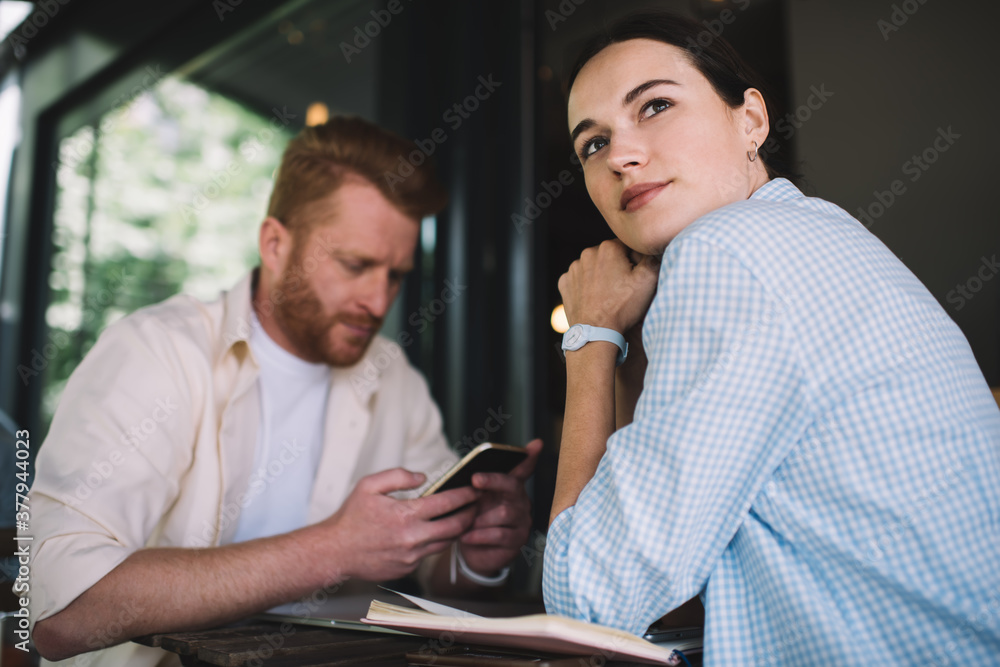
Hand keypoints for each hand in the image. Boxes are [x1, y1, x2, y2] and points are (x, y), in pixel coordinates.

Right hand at [319, 468, 478, 580]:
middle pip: (455, 526)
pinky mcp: (407, 568)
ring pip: (445, 542)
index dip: (465, 495)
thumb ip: (398, 476)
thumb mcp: (369, 485)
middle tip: (477, 506)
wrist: (335, 551)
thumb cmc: (351, 517)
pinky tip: (435, 533)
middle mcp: (413, 537)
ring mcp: (411, 556)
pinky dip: (434, 543)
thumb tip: (422, 477)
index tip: (474, 490)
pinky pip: (427, 554)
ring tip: (462, 519)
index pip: (447, 503)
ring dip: (457, 531)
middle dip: (470, 515)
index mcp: (406, 514)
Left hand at [458, 438, 542, 576]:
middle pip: (512, 485)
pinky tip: (466, 536)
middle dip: (493, 480)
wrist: (473, 550)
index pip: (522, 469)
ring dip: (481, 517)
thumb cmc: (473, 519)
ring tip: (465, 521)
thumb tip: (467, 477)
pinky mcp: (518, 540)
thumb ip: (473, 488)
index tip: (536, 444)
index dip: (529, 457)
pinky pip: (500, 535)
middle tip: (475, 479)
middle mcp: (520, 501)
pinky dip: (480, 535)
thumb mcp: (472, 501)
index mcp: (509, 487)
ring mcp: (522, 520)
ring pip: (505, 512)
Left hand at [558, 239, 658, 333]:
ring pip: (593, 267)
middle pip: (609, 255)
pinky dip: (587, 286)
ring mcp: (573, 269)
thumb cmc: (622, 308)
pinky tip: (595, 298)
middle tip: (624, 288)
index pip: (627, 246)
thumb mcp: (647, 282)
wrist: (596, 333)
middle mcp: (587, 253)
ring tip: (609, 295)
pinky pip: (579, 279)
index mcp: (608, 248)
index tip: (635, 278)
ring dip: (601, 276)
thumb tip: (655, 249)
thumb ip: (653, 258)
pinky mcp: (565, 283)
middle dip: (617, 267)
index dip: (635, 261)